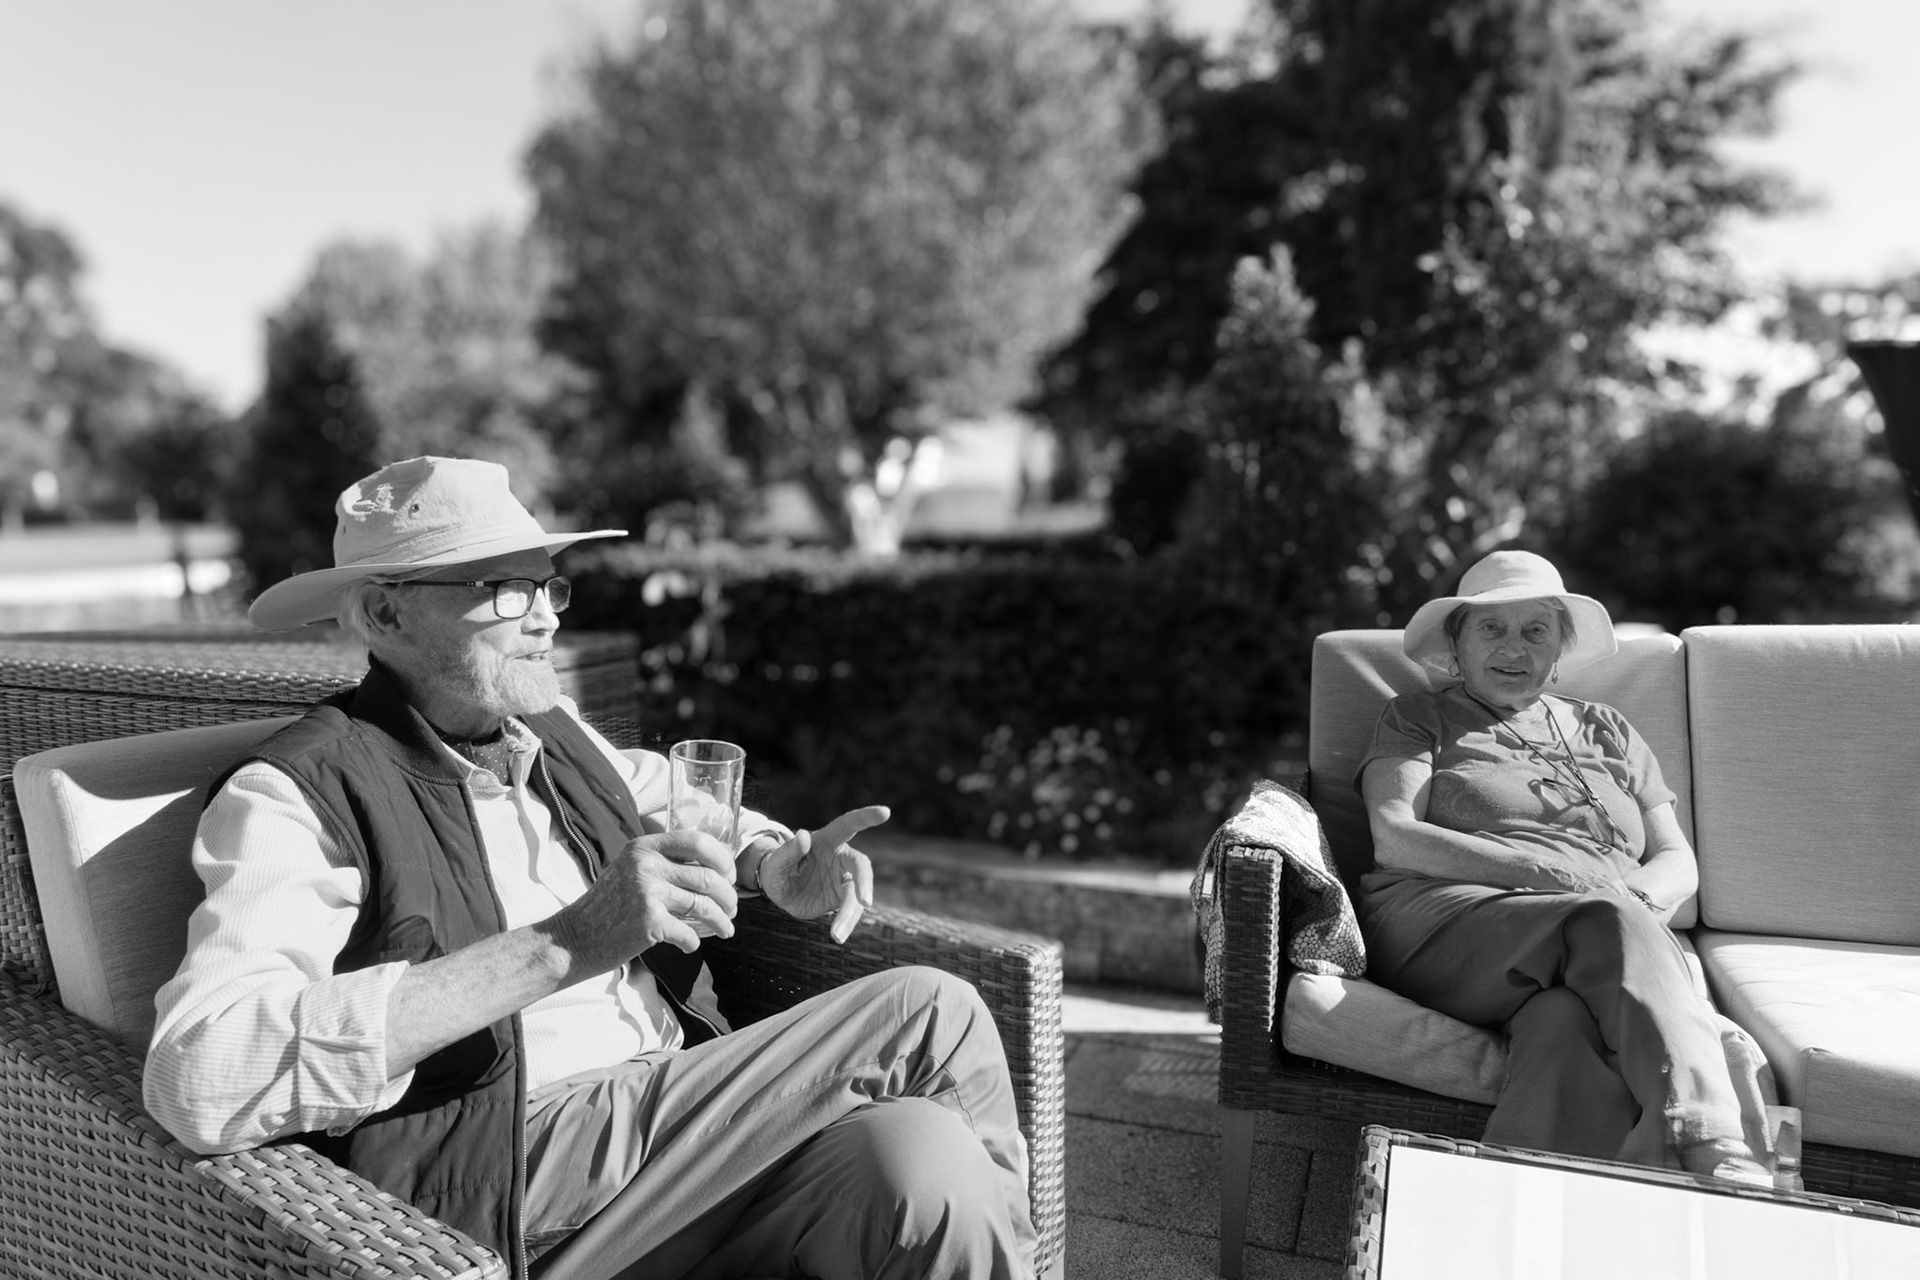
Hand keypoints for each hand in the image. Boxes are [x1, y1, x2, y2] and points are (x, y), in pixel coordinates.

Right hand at [553, 829, 738, 965]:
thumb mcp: (630, 869)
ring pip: (704, 905)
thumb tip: (713, 870)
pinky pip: (689, 933)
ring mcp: (647, 892)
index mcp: (644, 846)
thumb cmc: (608, 907)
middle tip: (732, 909)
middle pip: (708, 876)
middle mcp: (646, 864)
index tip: (728, 877)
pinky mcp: (649, 922)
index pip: (697, 841)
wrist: (574, 938)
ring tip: (726, 929)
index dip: (722, 859)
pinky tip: (690, 945)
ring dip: (722, 920)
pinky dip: (694, 942)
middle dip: (729, 896)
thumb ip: (663, 863)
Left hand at [758, 805, 887, 942]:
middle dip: (865, 883)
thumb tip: (803, 836)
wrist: (779, 891)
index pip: (848, 825)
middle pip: (861, 866)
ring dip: (850, 914)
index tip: (885, 812)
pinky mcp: (843, 898)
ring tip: (837, 935)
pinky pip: (850, 911)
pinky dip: (845, 924)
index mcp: (826, 840)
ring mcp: (845, 878)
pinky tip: (838, 935)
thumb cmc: (776, 869)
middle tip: (865, 902)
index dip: (866, 817)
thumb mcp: (775, 862)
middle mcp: (840, 857)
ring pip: (857, 895)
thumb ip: (788, 851)